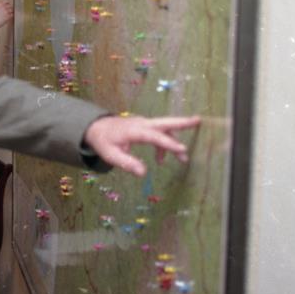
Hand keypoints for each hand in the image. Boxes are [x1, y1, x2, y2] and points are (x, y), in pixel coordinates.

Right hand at [0, 0, 13, 29]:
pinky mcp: (8, 16)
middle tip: (7, 10)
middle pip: (9, 5)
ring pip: (11, 10)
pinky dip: (10, 16)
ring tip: (8, 14)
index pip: (6, 1)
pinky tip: (8, 17)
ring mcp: (6, 11)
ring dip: (10, 12)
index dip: (7, 3)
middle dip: (9, 8)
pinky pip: (11, 15)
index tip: (7, 5)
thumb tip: (2, 7)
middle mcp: (3, 6)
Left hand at [83, 115, 200, 176]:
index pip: (155, 136)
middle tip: (198, 120)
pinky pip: (158, 133)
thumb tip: (143, 173)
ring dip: (174, 140)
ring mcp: (144, 124)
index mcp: (134, 130)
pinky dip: (163, 144)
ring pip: (164, 128)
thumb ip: (127, 163)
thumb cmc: (103, 141)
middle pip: (165, 122)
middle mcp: (142, 124)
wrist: (96, 127)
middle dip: (182, 122)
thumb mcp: (110, 155)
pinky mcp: (144, 127)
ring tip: (183, 158)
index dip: (168, 144)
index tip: (182, 149)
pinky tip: (161, 160)